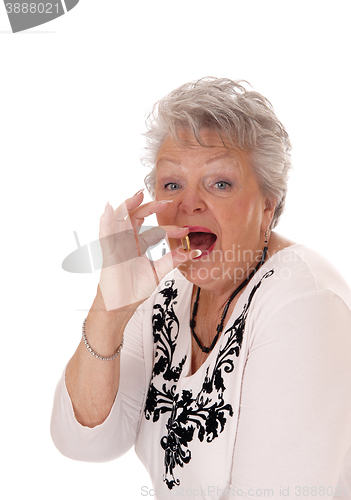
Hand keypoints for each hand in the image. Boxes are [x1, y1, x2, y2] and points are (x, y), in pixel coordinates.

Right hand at [98, 190, 200, 309]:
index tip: (186, 231)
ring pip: (120, 219)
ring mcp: (117, 244)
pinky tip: (108, 208)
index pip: (156, 231)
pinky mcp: (108, 251)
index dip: (171, 229)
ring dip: (128, 205)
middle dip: (151, 207)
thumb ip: (173, 259)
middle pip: (137, 216)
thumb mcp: (158, 271)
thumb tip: (192, 251)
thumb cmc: (134, 289)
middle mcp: (127, 241)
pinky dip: (106, 220)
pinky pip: (105, 233)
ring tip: (138, 195)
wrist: (121, 306)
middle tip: (167, 202)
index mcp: (138, 244)